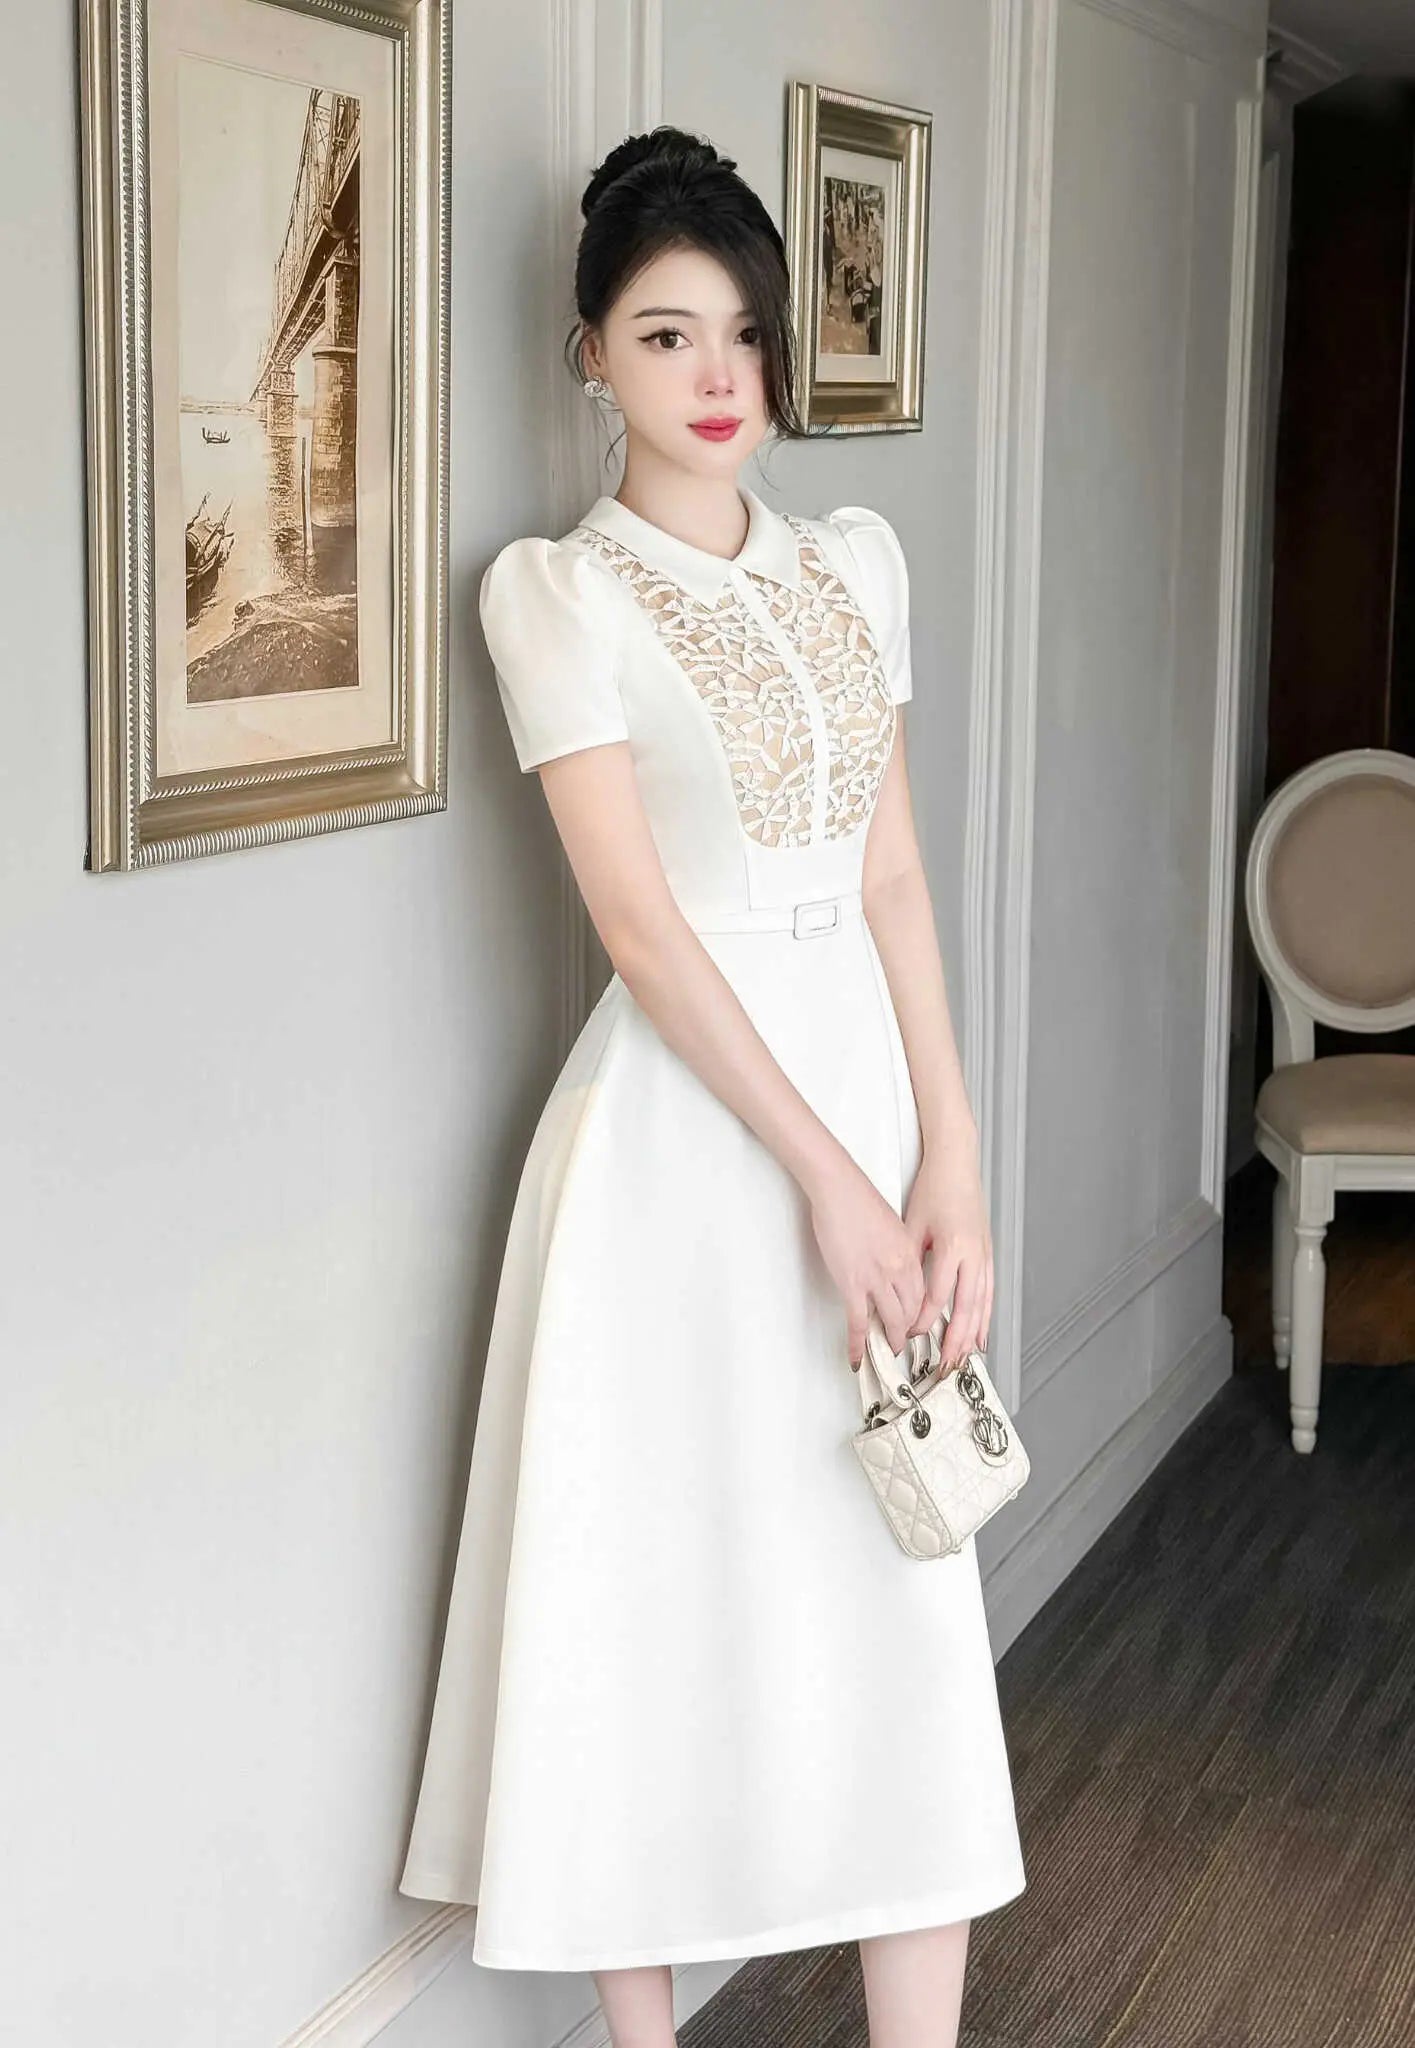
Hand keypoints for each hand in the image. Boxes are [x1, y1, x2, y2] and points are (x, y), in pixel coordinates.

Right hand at [807, 1157, 926, 1369]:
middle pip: (911, 1312)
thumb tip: (892, 1268)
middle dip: (907, 1332)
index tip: (914, 1324)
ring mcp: (877, 1278)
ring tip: (887, 1350)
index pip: (922, 1294)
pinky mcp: (853, 1283)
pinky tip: (857, 1355)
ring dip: (889, 1340)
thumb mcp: (891, 1226)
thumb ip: (896, 1251)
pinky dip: (858, 1343)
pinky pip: (859, 1322)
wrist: (839, 1188)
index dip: (919, 1314)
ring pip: (891, 1321)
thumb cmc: (858, 1200)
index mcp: (910, 1254)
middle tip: (902, 1342)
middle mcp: (900, 1269)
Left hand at [904, 1142, 993, 1367]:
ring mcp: (985, 1255)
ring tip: (964, 1359)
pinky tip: (981, 1334)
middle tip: (944, 1365)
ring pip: (982, 1304)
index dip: (923, 1320)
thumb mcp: (912, 1223)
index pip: (937, 1296)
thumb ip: (908, 1258)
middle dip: (954, 1341)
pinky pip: (989, 1293)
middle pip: (965, 1308)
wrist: (957, 1164)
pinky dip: (985, 1316)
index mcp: (952, 1247)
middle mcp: (973, 1255)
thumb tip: (898, 1290)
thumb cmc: (934, 1189)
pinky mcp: (989, 1253)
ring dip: (973, 1334)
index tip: (909, 1335)